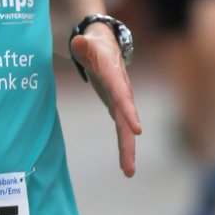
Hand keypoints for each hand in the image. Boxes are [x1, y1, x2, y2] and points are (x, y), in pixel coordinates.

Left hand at [72, 28, 141, 177]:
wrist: (105, 45)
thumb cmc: (94, 44)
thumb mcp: (87, 42)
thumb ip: (82, 44)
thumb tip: (77, 41)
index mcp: (115, 76)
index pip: (122, 95)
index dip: (129, 111)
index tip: (137, 130)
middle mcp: (122, 91)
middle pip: (127, 119)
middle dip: (128, 142)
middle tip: (130, 165)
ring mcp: (122, 102)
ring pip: (126, 129)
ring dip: (127, 151)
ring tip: (128, 173)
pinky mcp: (118, 109)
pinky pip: (122, 130)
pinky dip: (123, 147)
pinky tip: (126, 167)